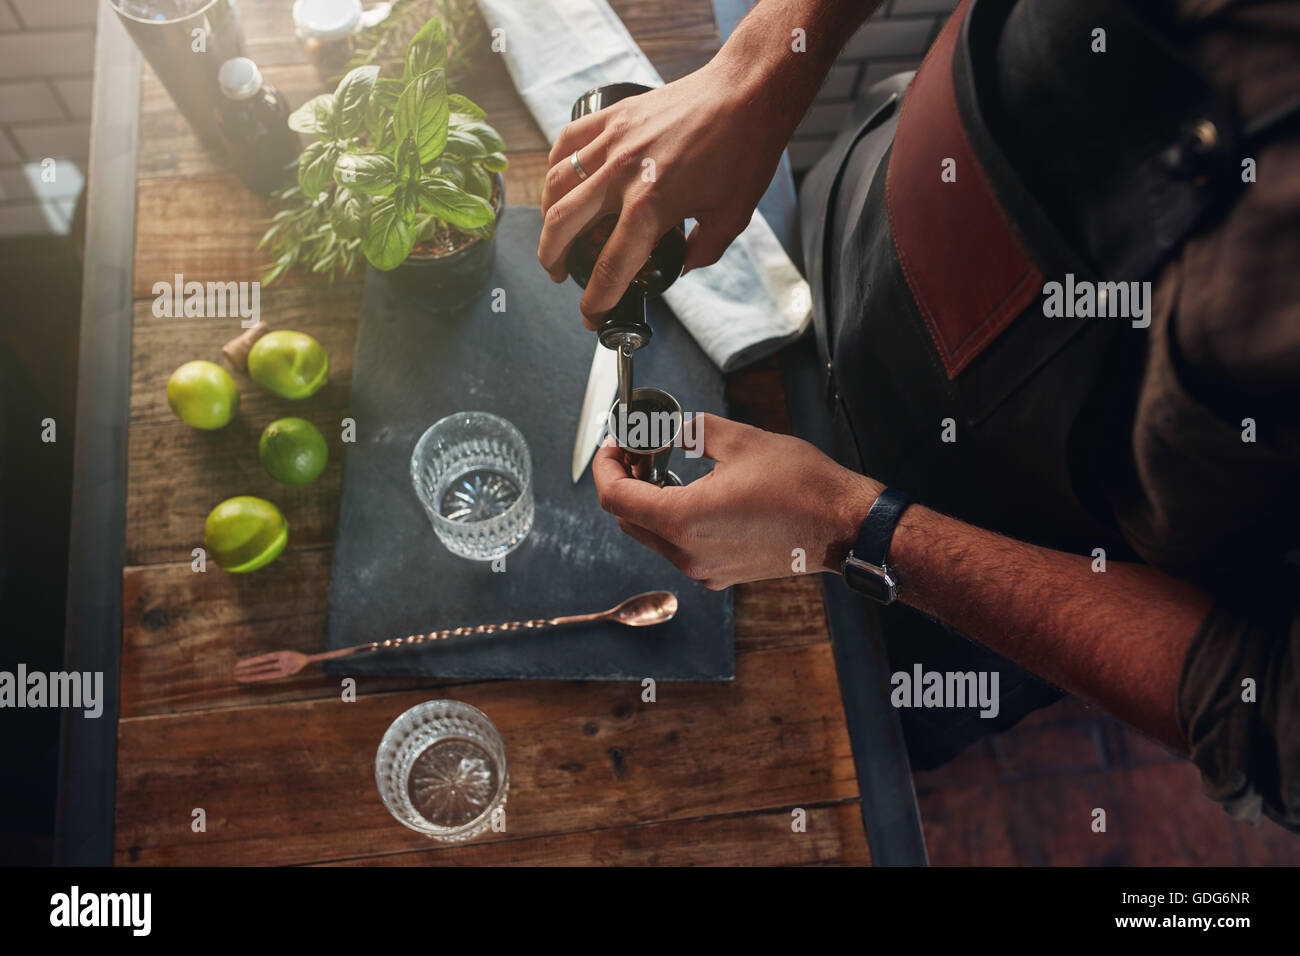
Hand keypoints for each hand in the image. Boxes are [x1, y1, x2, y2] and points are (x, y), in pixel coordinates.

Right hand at [537, 56, 790, 326]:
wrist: (747, 93)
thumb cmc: (744, 152)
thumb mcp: (731, 218)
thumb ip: (701, 252)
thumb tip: (679, 267)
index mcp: (651, 207)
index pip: (610, 268)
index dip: (596, 301)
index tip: (591, 315)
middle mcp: (622, 174)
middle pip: (563, 226)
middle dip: (553, 260)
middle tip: (559, 275)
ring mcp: (612, 141)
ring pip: (557, 185)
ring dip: (547, 218)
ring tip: (553, 235)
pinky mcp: (613, 116)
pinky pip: (567, 143)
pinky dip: (555, 168)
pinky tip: (558, 184)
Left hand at [593, 414, 881, 588]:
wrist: (843, 526)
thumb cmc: (801, 485)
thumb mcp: (738, 440)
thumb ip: (688, 431)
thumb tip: (661, 431)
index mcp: (684, 521)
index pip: (616, 498)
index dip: (606, 466)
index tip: (614, 443)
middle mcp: (687, 554)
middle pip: (628, 519)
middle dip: (624, 481)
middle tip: (638, 449)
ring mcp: (703, 570)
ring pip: (651, 535)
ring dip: (647, 501)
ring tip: (662, 466)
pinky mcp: (720, 574)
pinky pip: (677, 547)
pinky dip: (671, 519)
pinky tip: (690, 491)